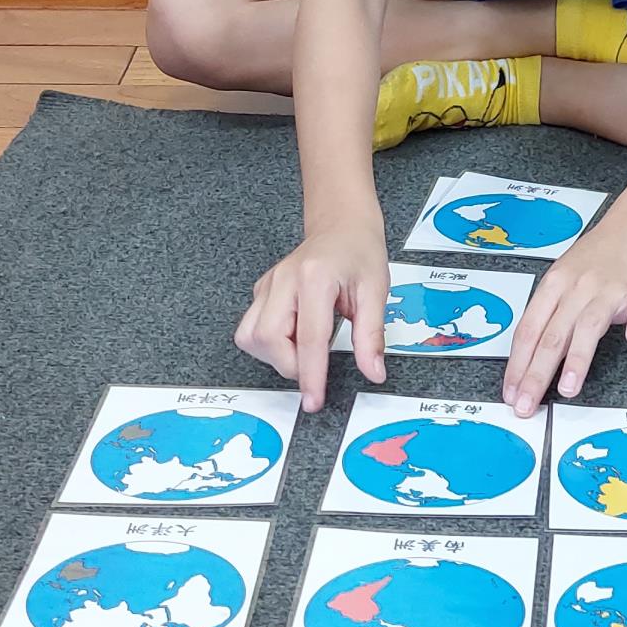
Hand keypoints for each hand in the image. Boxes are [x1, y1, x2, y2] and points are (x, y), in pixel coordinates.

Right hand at [234, 220, 386, 412]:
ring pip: (250, 336)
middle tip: (316, 364)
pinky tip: (293, 333)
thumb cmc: (359, 252)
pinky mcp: (260, 290)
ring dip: (275, 354)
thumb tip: (373, 371)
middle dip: (291, 364)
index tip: (313, 401)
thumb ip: (371, 335)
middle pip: (269, 339)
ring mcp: (268, 284)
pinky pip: (251, 328)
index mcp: (315, 278)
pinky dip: (270, 342)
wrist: (341, 225)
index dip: (311, 376)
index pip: (308, 339)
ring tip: (304, 346)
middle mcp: (284, 279)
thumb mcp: (376, 291)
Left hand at [502, 221, 626, 416]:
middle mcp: (577, 288)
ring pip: (589, 324)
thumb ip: (549, 317)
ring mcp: (609, 288)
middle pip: (553, 335)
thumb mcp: (560, 280)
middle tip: (527, 404)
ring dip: (577, 358)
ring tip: (567, 387)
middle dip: (537, 373)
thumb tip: (528, 361)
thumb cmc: (594, 258)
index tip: (511, 393)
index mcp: (553, 286)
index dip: (517, 364)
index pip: (529, 331)